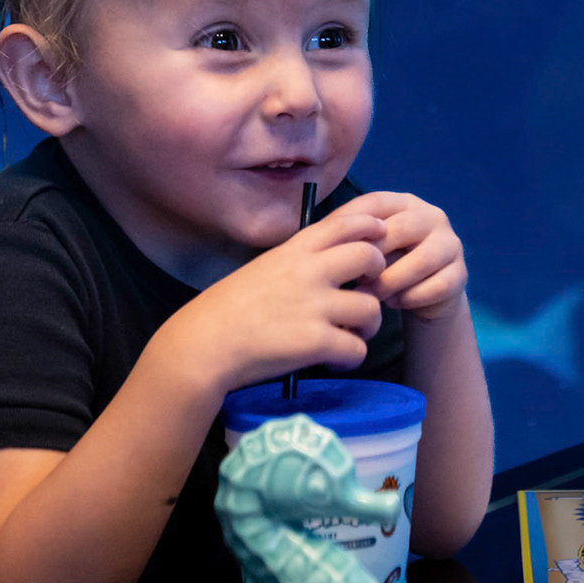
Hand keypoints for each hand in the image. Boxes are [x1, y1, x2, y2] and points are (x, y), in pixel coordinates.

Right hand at [161, 212, 386, 393]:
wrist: (204, 343)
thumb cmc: (228, 309)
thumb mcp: (264, 268)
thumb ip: (298, 262)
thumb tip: (334, 264)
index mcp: (294, 250)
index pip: (346, 222)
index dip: (371, 227)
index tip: (379, 238)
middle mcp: (308, 271)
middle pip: (370, 257)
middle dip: (379, 275)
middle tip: (367, 293)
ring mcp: (314, 305)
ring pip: (372, 309)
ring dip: (368, 326)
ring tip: (351, 335)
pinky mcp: (316, 341)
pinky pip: (358, 349)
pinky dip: (351, 358)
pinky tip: (334, 360)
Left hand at [329, 192, 468, 322]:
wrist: (421, 295)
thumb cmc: (385, 266)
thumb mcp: (368, 248)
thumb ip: (349, 239)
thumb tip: (319, 238)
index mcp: (405, 203)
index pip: (377, 202)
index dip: (353, 223)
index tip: (334, 249)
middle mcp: (432, 217)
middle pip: (402, 229)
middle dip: (374, 256)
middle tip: (354, 278)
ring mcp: (451, 244)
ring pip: (422, 261)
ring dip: (392, 281)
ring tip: (372, 295)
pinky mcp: (460, 274)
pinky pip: (436, 286)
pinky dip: (410, 297)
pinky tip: (394, 303)